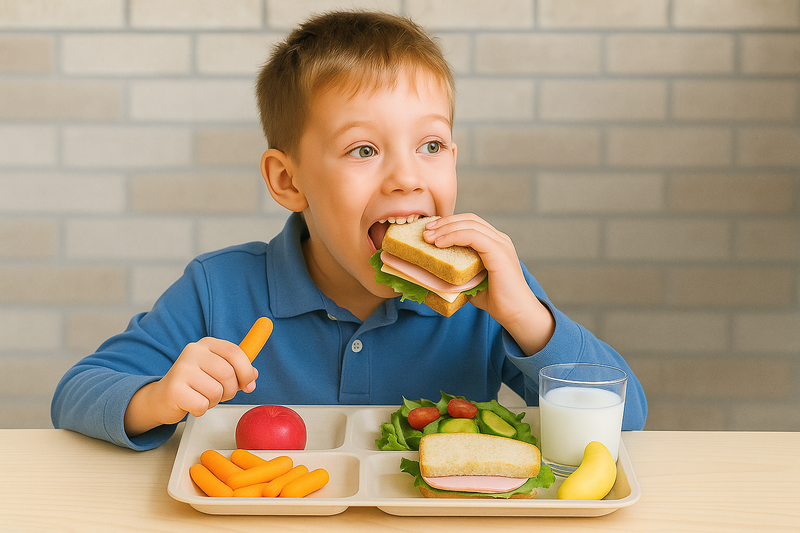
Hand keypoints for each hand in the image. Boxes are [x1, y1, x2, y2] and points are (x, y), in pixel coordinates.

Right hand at [124, 338, 257, 436]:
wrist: (161, 398)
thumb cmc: (194, 384)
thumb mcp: (217, 371)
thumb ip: (237, 370)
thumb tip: (254, 375)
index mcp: (207, 344)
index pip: (235, 352)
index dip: (246, 371)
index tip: (249, 384)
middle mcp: (193, 352)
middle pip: (228, 373)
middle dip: (230, 390)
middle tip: (220, 394)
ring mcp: (182, 369)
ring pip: (216, 391)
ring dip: (214, 400)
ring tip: (203, 396)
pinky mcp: (174, 389)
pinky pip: (202, 405)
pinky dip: (202, 409)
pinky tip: (192, 403)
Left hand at [423, 214, 554, 353]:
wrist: (517, 314)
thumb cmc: (496, 301)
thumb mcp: (473, 281)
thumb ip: (460, 272)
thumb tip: (435, 271)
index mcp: (495, 244)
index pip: (470, 223)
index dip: (449, 223)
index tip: (430, 230)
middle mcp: (500, 240)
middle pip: (469, 219)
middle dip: (445, 222)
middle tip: (425, 230)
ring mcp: (501, 244)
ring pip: (470, 225)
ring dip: (446, 228)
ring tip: (428, 237)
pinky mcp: (499, 252)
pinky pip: (473, 236)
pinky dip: (454, 236)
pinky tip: (440, 243)